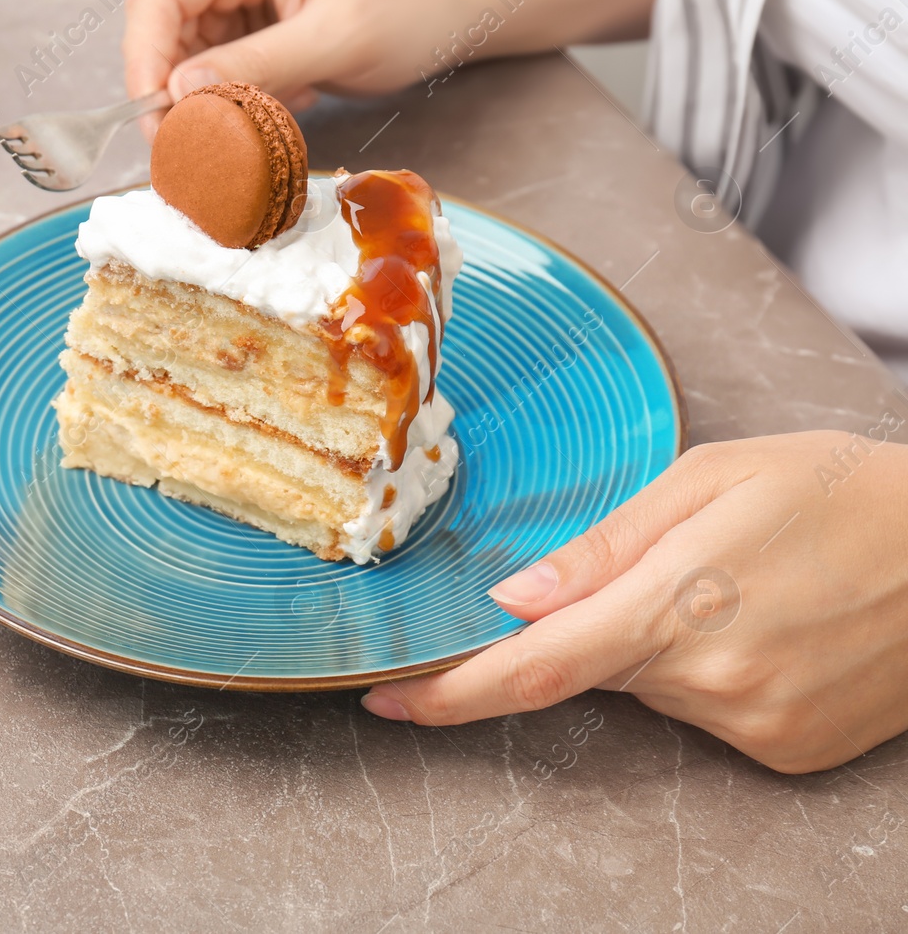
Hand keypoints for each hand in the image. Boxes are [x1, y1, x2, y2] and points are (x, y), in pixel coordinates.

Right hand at [122, 0, 469, 135]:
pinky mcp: (236, 21)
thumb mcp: (336, 40)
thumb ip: (257, 65)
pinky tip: (283, 99)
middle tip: (195, 147)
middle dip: (167, 91)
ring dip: (203, 101)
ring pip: (175, 56)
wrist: (442, 8)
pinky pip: (204, 69)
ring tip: (262, 119)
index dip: (145, 63)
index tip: (157, 125)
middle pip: (156, 27)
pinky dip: (229, 99)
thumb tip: (179, 95)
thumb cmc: (405, 8)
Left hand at [362, 431, 907, 773]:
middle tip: (670, 566)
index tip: (389, 702)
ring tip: (740, 583)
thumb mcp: (710, 479)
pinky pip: (706, 711)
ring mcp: (754, 725)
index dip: (449, 694)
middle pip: (592, 667)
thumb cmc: (841, 491)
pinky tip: (769, 624)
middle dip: (596, 623)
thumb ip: (601, 546)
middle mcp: (712, 681)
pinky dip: (710, 670)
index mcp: (677, 605)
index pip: (530, 669)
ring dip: (661, 642)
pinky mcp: (788, 750)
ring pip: (651, 688)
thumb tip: (512, 598)